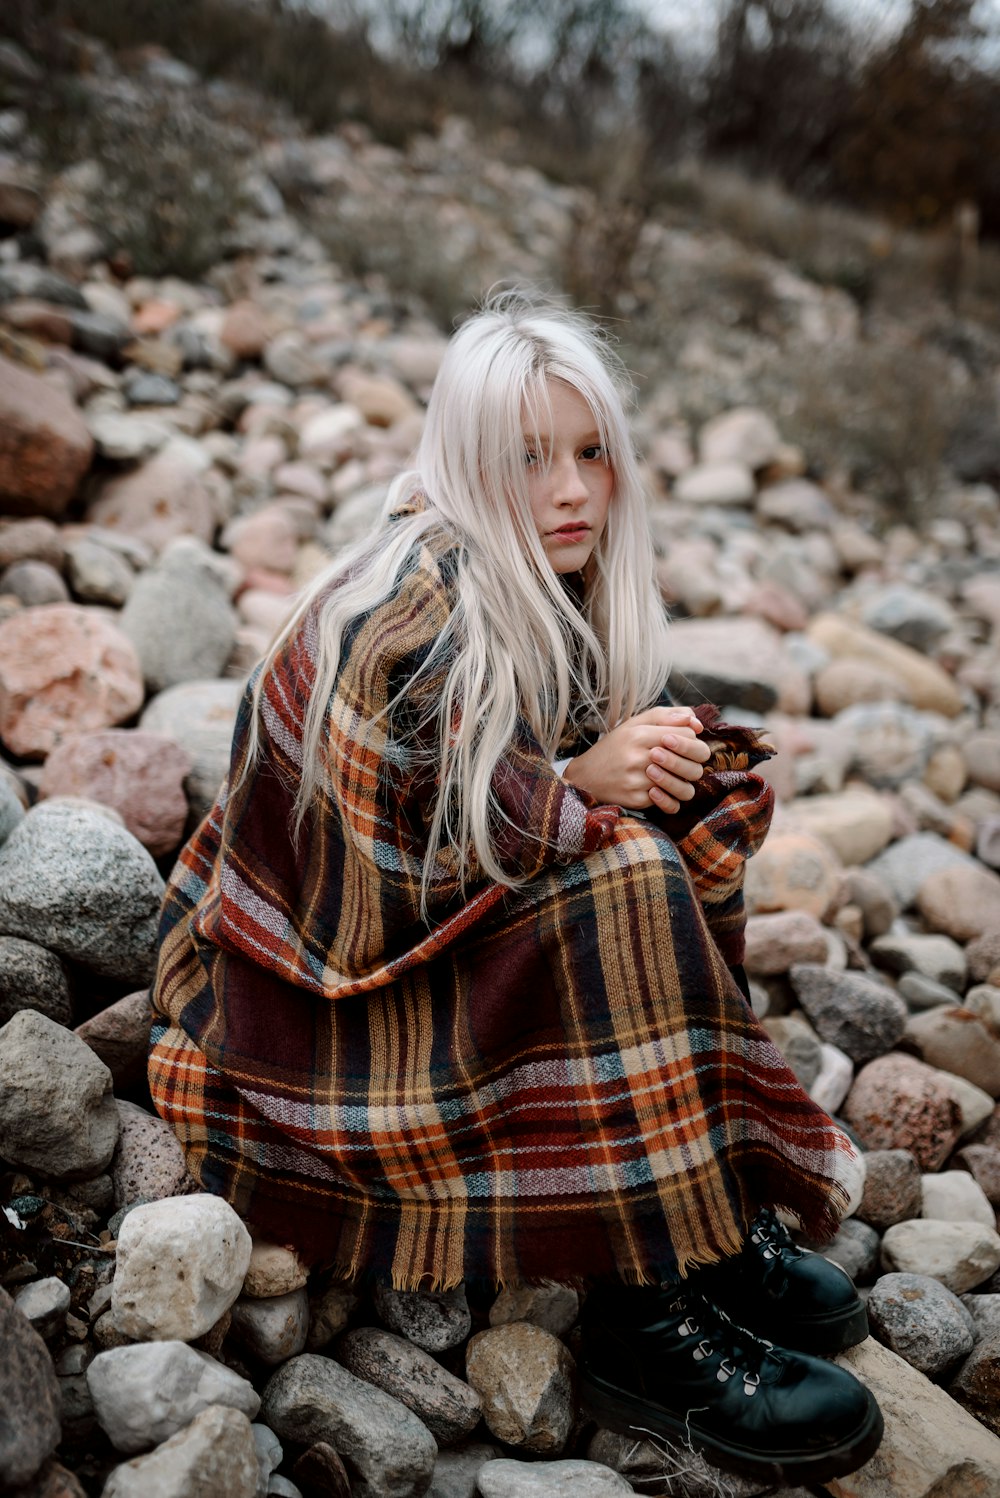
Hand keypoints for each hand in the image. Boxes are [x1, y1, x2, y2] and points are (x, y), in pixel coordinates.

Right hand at [562, 706, 709, 811]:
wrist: (585, 776)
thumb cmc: (615, 747)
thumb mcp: (634, 724)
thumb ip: (665, 716)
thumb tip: (695, 721)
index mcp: (639, 735)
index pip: (687, 735)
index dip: (689, 737)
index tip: (678, 739)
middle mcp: (638, 758)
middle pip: (689, 763)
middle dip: (691, 760)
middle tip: (680, 758)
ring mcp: (638, 781)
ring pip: (683, 786)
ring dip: (681, 780)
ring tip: (670, 774)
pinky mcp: (636, 800)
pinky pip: (669, 803)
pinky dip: (669, 797)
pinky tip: (659, 789)